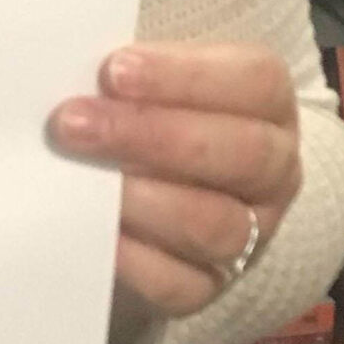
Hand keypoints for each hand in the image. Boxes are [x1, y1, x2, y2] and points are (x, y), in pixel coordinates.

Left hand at [47, 43, 300, 336]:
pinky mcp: (209, 285)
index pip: (254, 82)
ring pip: (215, 224)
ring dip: (140, 199)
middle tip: (72, 123)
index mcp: (268, 102)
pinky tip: (96, 233)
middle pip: (237, 153)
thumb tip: (71, 57)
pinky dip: (134, 260)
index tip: (113, 70)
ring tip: (79, 177)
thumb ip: (130, 66)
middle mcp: (272, 169)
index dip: (185, 76)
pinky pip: (181, 284)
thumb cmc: (149, 107)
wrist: (158, 180)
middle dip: (150, 135)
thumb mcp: (152, 75)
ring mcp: (250, 234)